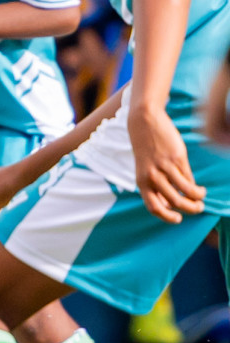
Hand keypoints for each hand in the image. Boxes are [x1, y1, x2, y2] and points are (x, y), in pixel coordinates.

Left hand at [128, 105, 205, 222]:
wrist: (144, 123)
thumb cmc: (147, 149)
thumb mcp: (146, 169)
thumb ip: (156, 185)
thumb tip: (171, 204)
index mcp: (141, 182)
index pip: (153, 207)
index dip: (167, 217)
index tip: (178, 219)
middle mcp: (152, 177)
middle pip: (174, 202)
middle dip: (189, 209)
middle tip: (198, 208)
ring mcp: (165, 168)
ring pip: (185, 191)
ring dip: (197, 198)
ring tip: (201, 197)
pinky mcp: (177, 158)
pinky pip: (189, 178)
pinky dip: (196, 186)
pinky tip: (199, 188)